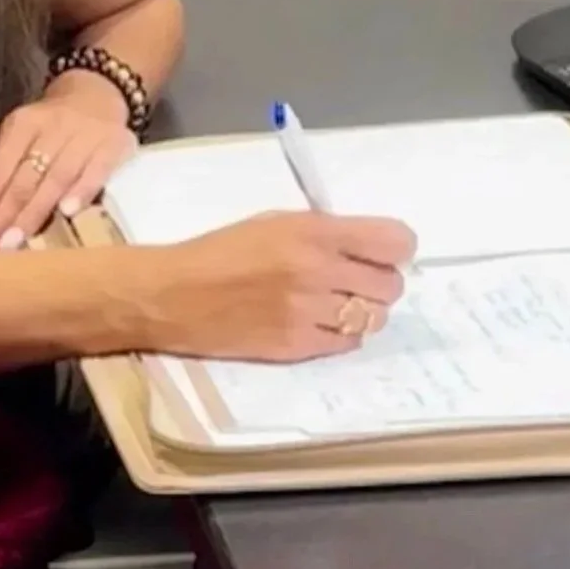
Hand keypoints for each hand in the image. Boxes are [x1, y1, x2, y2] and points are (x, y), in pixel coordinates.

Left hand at [0, 84, 138, 252]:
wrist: (99, 92)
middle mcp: (49, 129)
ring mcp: (83, 136)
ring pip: (54, 179)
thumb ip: (2, 175)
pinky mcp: (113, 144)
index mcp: (19, 127)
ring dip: (32, 213)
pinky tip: (68, 212)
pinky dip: (82, 190)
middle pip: (19, 183)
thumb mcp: (23, 137)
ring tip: (12, 245)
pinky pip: (96, 170)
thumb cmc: (51, 128)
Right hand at [153, 212, 416, 361]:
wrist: (173, 295)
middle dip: (379, 283)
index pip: (394, 242)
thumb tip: (373, 247)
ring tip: (336, 305)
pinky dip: (341, 334)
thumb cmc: (222, 251)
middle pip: (390, 285)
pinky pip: (346, 343)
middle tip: (357, 282)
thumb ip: (325, 232)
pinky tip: (318, 323)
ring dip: (363, 312)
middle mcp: (318, 271)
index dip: (396, 249)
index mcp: (314, 232)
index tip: (385, 253)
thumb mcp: (276, 222)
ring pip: (374, 318)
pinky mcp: (296, 346)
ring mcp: (308, 312)